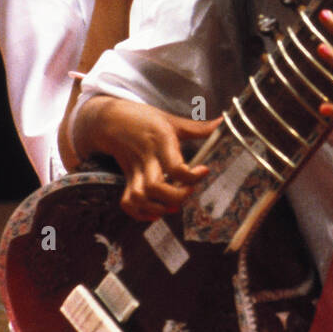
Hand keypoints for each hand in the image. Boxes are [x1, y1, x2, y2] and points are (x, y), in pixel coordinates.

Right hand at [78, 97, 217, 220]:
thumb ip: (198, 128)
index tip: (203, 170)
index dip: (192, 177)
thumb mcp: (172, 120)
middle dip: (176, 197)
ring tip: (172, 205)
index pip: (176, 167)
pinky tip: (155, 212)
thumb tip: (222, 123)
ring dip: (158, 208)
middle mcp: (146, 159)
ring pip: (140, 197)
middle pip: (156, 187)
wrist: (110, 119)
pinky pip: (128, 202)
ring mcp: (134, 171)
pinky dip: (140, 213)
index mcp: (161, 142)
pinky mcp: (125, 179)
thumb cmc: (144, 118)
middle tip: (188, 190)